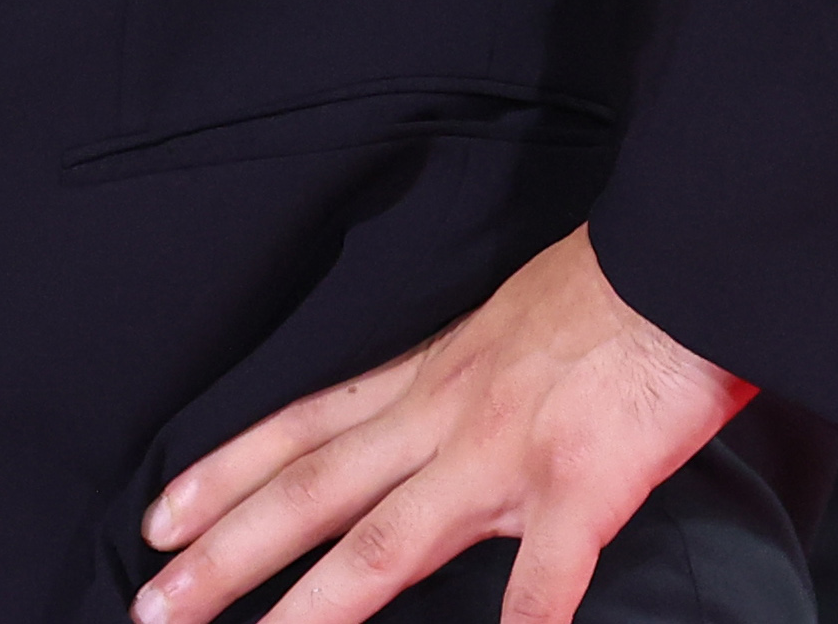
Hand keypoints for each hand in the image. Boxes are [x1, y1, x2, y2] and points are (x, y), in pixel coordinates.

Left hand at [135, 228, 751, 623]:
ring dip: (311, 607)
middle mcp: (445, 414)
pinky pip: (543, 578)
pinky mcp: (582, 484)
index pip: (302, 428)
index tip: (157, 519)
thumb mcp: (509, 324)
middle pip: (311, 493)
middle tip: (151, 605)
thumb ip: (467, 379)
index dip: (222, 476)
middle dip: (224, 556)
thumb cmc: (614, 289)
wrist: (687, 250)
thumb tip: (439, 422)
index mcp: (430, 375)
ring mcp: (507, 454)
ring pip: (384, 543)